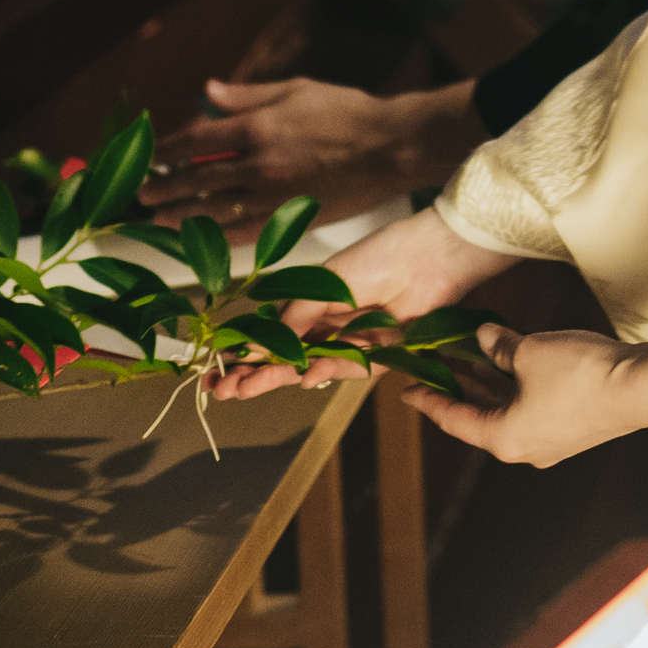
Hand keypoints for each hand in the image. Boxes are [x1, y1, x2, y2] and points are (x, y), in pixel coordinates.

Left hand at [141, 77, 486, 229]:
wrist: (390, 147)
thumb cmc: (346, 111)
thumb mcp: (294, 89)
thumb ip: (246, 95)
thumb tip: (205, 92)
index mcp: (257, 126)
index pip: (196, 141)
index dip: (167, 150)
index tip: (148, 158)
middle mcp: (257, 163)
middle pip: (197, 178)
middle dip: (165, 186)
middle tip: (143, 195)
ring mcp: (272, 195)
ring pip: (213, 209)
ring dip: (181, 215)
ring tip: (159, 220)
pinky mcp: (289, 218)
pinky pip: (242, 231)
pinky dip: (216, 235)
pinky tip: (200, 238)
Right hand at [212, 203, 518, 398]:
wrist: (428, 258)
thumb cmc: (378, 257)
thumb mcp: (323, 286)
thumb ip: (294, 319)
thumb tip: (259, 346)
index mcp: (314, 303)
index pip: (274, 335)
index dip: (248, 352)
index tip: (219, 368)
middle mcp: (331, 325)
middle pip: (286, 357)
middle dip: (254, 373)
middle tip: (223, 390)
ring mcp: (352, 342)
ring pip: (309, 367)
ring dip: (278, 378)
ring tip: (244, 388)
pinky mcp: (378, 356)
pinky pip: (346, 369)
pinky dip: (324, 372)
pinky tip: (302, 377)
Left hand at [402, 323, 647, 467]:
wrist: (640, 388)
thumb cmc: (579, 375)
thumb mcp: (529, 352)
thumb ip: (500, 347)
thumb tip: (484, 338)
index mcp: (504, 438)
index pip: (455, 419)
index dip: (429, 400)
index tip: (406, 390)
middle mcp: (525, 447)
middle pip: (481, 416)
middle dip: (460, 387)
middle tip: (436, 365)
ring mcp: (551, 439)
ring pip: (509, 410)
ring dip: (490, 384)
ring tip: (469, 356)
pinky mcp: (573, 427)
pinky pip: (532, 407)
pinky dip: (516, 386)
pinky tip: (513, 360)